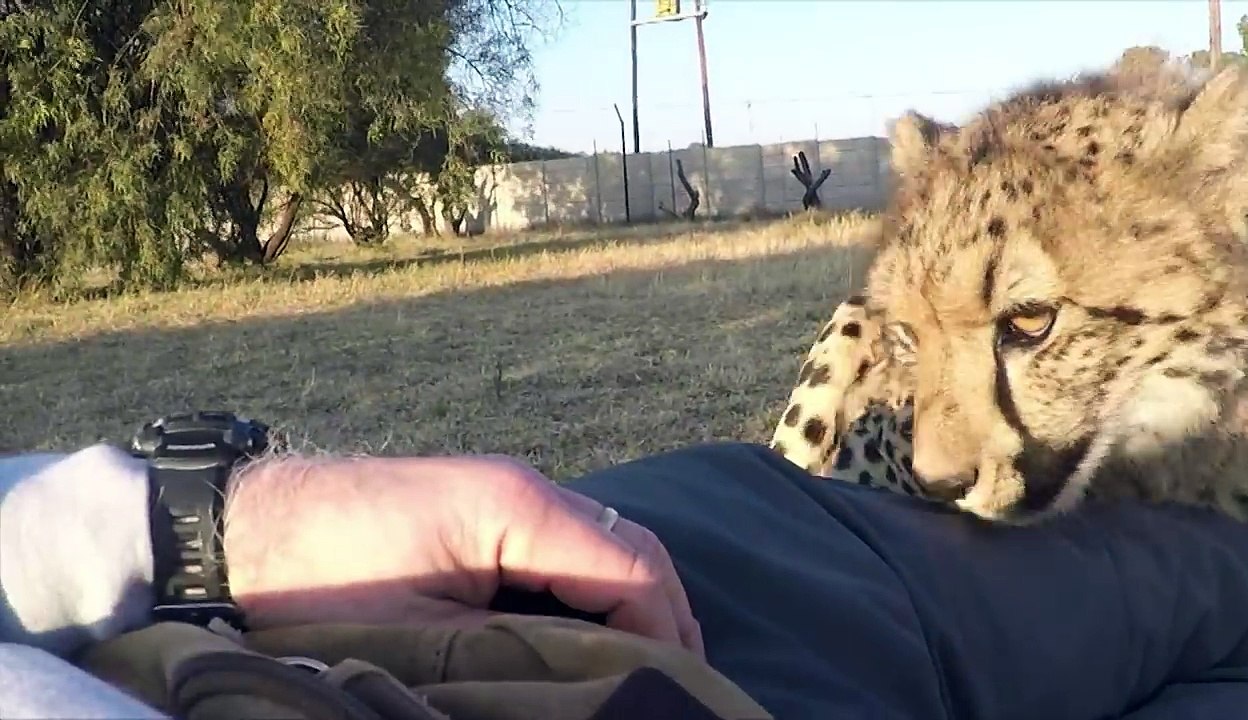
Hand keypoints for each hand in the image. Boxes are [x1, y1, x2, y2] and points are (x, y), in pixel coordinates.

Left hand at [221, 453, 702, 656]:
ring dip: (632, 607)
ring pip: (602, 548)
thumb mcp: (423, 633)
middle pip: (630, 550)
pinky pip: (563, 549)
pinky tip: (591, 639)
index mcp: (516, 508)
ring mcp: (502, 496)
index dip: (667, 634)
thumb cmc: (315, 583)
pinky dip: (592, 594)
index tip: (676, 694)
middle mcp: (523, 490)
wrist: (232, 535)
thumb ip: (517, 649)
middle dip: (664, 620)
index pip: (632, 567)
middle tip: (680, 689)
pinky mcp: (479, 514)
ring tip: (646, 671)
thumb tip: (585, 681)